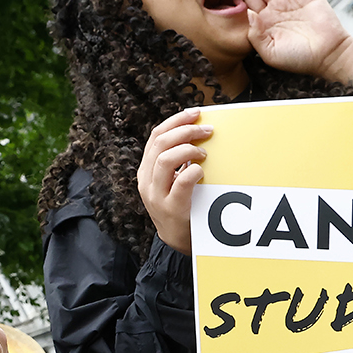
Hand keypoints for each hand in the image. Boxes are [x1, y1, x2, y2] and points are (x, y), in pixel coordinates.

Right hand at [138, 107, 211, 254]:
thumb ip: (176, 160)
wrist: (177, 239)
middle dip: (185, 131)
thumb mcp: (170, 180)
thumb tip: (197, 132)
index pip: (155, 136)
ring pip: (165, 159)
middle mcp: (146, 180)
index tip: (195, 113)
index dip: (175, 121)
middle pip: (160, 143)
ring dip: (188, 149)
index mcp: (146, 169)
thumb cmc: (180, 205)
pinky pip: (181, 182)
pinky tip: (202, 170)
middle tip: (207, 130)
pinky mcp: (170, 208)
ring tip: (204, 153)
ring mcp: (156, 195)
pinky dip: (193, 171)